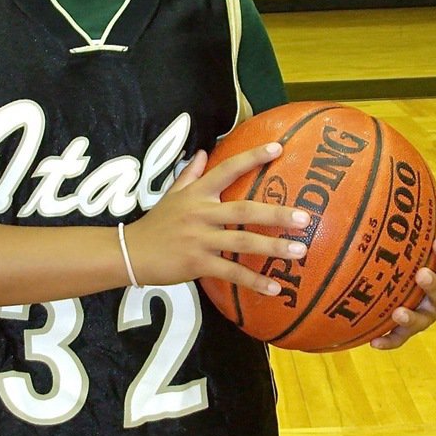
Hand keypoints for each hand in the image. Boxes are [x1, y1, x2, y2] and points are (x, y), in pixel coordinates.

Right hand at [124, 143, 309, 293]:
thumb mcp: (170, 195)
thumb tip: (202, 152)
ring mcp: (200, 239)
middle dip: (275, 213)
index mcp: (197, 194)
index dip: (252, 158)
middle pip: (243, 210)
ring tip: (299, 251)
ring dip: (272, 247)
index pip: (227, 169)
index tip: (279, 148)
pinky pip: (230, 273)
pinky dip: (253, 281)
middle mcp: (201, 213)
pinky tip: (275, 288)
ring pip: (241, 241)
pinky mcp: (197, 263)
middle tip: (304, 217)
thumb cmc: (155, 224)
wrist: (131, 253)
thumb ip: (189, 175)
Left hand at [370, 218, 435, 349]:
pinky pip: (399, 338)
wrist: (389, 289)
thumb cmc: (399, 255)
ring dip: (414, 315)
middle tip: (421, 272)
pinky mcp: (406, 329)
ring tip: (399, 311)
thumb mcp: (402, 238)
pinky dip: (389, 340)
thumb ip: (405, 217)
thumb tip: (400, 174)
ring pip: (426, 317)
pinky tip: (373, 343)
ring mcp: (425, 312)